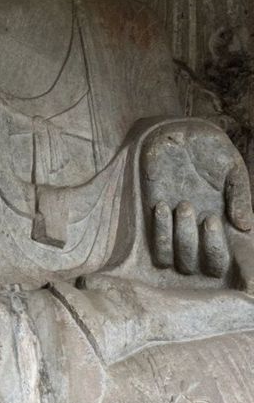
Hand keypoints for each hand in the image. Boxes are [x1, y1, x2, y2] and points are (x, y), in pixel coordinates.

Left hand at [141, 120, 253, 284]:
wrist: (175, 135)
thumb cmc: (208, 149)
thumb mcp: (230, 166)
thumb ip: (239, 194)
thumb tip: (246, 226)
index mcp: (227, 226)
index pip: (233, 261)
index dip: (233, 264)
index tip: (230, 248)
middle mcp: (203, 236)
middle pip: (208, 267)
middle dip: (208, 247)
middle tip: (207, 217)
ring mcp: (179, 234)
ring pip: (181, 262)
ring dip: (182, 239)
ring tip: (184, 204)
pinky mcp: (156, 227)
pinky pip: (158, 251)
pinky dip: (160, 234)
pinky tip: (163, 205)